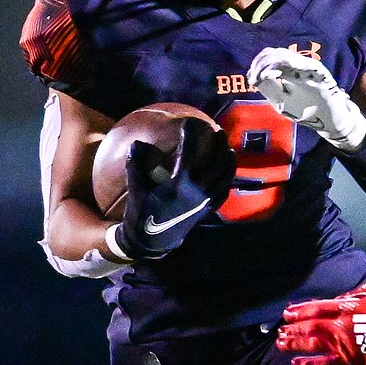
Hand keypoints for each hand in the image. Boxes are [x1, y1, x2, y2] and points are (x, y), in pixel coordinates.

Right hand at [115, 118, 234, 259]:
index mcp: (178, 184)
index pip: (189, 153)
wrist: (152, 242)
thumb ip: (136, 165)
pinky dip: (227, 181)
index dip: (191, 135)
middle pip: (215, 163)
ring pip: (224, 178)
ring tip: (229, 150)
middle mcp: (196, 192)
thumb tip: (137, 143)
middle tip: (219, 131)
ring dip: (228, 162)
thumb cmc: (141, 213)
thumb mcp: (136, 188)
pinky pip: (223, 193)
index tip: (190, 122)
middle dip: (219, 145)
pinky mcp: (207, 210)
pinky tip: (228, 173)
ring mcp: (204, 201)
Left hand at [247, 47, 365, 151]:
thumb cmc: (306, 111)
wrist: (330, 122)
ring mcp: (311, 69)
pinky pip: (309, 65)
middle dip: (263, 63)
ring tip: (265, 76)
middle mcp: (299, 66)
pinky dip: (294, 65)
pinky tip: (281, 73)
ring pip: (290, 57)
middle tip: (255, 77)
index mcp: (288, 70)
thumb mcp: (281, 101)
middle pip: (278, 53)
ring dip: (274, 64)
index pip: (271, 56)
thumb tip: (253, 76)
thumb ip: (268, 88)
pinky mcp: (323, 76)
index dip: (259, 63)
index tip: (252, 78)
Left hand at [278, 283, 365, 364]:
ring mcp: (341, 345)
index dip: (300, 310)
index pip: (317, 308)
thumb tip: (343, 296)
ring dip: (295, 343)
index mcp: (347, 308)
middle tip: (280, 329)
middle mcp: (339, 326)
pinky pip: (325, 364)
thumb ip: (360, 291)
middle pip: (310, 326)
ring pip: (312, 344)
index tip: (287, 312)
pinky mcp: (347, 361)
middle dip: (293, 327)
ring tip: (281, 343)